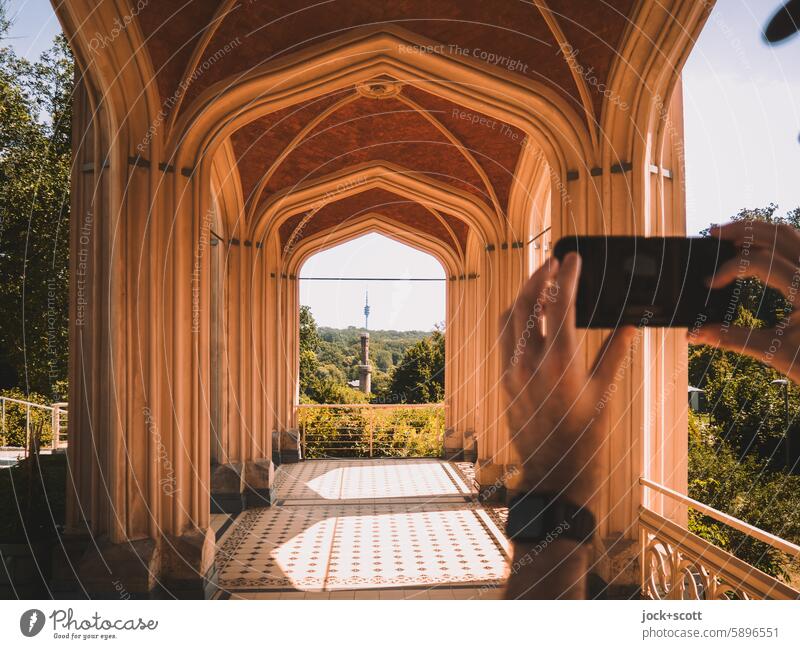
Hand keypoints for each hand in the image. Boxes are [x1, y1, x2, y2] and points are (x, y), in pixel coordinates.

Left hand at [500, 253, 635, 505]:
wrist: (554, 471)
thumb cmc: (585, 436)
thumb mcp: (605, 393)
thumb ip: (615, 354)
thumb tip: (629, 323)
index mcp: (562, 363)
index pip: (561, 305)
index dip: (567, 277)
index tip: (573, 258)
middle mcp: (531, 363)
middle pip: (529, 304)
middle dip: (541, 277)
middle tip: (554, 261)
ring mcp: (512, 371)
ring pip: (510, 317)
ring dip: (524, 293)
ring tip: (541, 279)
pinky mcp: (503, 379)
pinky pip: (503, 337)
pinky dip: (513, 316)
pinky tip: (526, 310)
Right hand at [695, 220, 799, 382]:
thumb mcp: (776, 352)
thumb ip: (733, 339)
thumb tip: (695, 334)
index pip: (760, 262)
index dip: (729, 269)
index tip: (709, 283)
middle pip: (776, 233)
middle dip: (741, 229)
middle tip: (713, 233)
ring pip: (790, 234)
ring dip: (759, 230)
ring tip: (731, 236)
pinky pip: (797, 245)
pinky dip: (774, 240)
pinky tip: (757, 249)